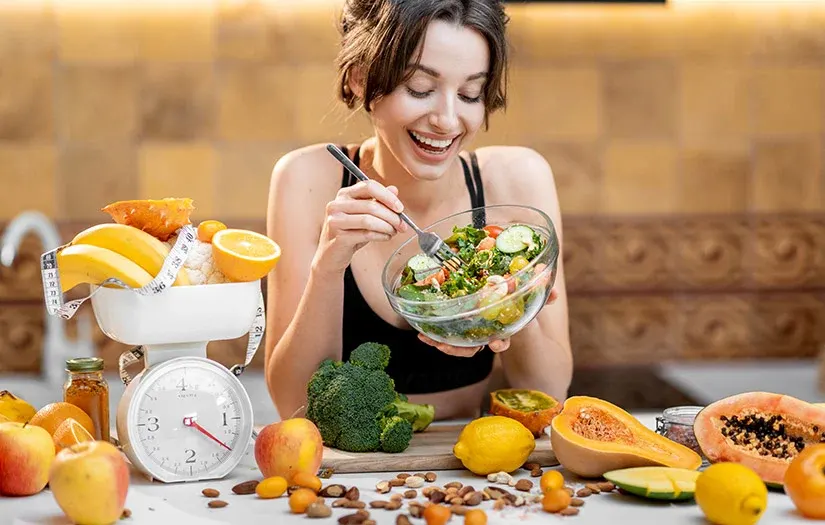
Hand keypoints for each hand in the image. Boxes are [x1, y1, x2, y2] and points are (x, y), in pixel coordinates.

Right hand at [314, 179, 408, 273]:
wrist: (331, 255)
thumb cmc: (349, 233)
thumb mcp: (364, 214)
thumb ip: (378, 201)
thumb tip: (394, 190)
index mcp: (344, 194)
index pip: (369, 186)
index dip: (387, 196)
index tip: (400, 208)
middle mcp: (337, 205)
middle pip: (371, 205)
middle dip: (392, 216)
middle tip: (402, 225)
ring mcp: (335, 221)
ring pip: (369, 220)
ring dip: (387, 227)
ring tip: (394, 232)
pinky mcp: (339, 237)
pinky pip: (366, 234)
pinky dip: (381, 236)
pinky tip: (386, 237)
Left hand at [417, 287, 558, 356]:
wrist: (509, 306)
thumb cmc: (519, 303)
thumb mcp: (530, 299)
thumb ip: (542, 292)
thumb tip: (550, 277)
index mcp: (503, 329)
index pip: (502, 340)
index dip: (499, 343)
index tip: (496, 344)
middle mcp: (486, 335)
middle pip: (472, 348)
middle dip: (457, 350)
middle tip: (443, 347)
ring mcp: (472, 334)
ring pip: (455, 346)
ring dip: (439, 344)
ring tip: (426, 338)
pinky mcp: (459, 329)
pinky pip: (445, 336)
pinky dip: (433, 336)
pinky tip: (420, 332)